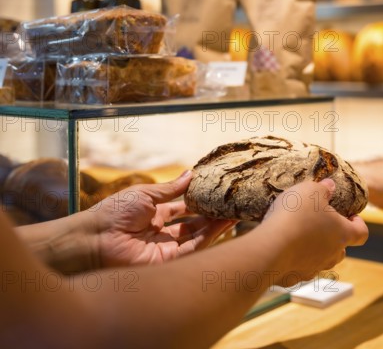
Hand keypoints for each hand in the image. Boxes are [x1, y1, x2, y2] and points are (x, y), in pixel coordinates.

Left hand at [85, 171, 235, 267]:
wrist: (95, 238)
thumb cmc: (114, 212)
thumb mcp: (146, 193)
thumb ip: (171, 188)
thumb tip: (191, 174)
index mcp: (153, 214)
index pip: (182, 208)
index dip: (199, 202)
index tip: (216, 193)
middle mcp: (161, 232)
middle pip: (193, 224)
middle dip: (212, 215)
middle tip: (231, 205)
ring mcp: (165, 247)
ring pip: (197, 236)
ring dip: (216, 226)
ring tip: (235, 212)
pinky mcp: (168, 261)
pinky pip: (193, 248)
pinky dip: (209, 237)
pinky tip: (223, 224)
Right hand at [259, 179, 367, 285]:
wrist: (269, 247)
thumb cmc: (295, 216)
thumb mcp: (310, 190)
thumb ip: (323, 188)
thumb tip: (329, 186)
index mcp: (342, 233)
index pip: (362, 232)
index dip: (359, 224)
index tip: (350, 215)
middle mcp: (332, 255)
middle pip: (341, 250)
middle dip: (334, 239)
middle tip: (320, 225)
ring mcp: (313, 269)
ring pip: (320, 261)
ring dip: (314, 251)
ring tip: (298, 236)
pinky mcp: (294, 278)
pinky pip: (298, 268)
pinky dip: (293, 260)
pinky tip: (281, 248)